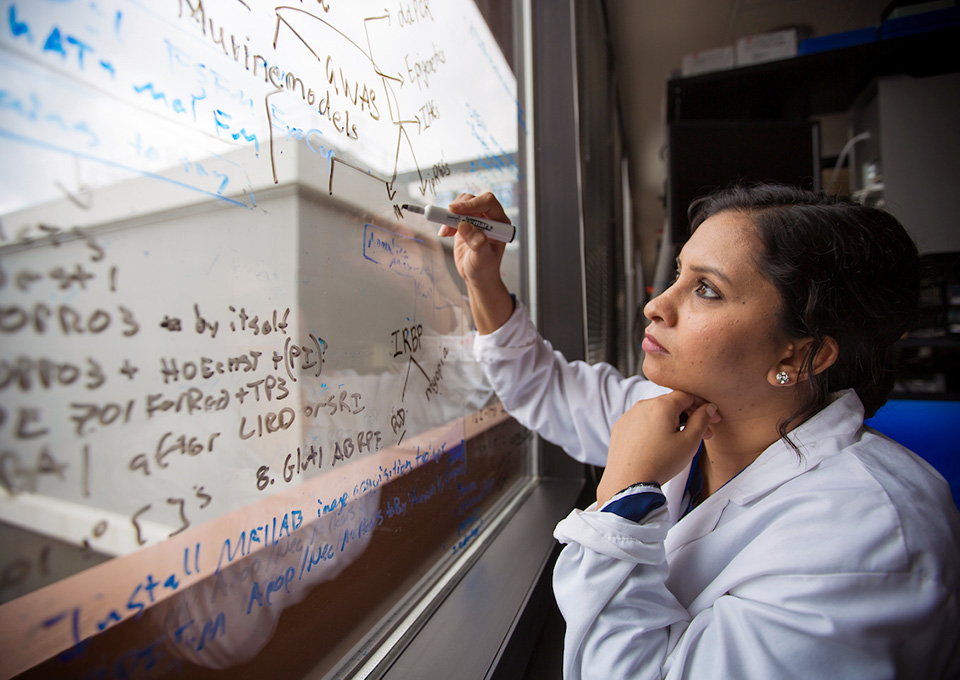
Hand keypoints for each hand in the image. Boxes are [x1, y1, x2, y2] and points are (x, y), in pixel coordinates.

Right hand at [439, 192, 513, 333]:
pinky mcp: (466, 222)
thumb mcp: (482, 259)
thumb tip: (464, 225)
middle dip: (459, 208)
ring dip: (451, 215)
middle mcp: (490, 218)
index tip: (454, 210)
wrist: (477, 276)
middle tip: (446, 220)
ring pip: (463, 203)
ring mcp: (477, 219)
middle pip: (474, 200)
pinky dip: (446, 220)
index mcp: (500, 223)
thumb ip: (477, 242)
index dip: (471, 204)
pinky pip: (455, 213)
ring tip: (446, 232)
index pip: (488, 203)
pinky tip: (445, 233)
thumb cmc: (484, 269)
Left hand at [596, 391, 720, 506]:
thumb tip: (707, 408)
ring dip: (670, 422)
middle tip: (701, 434)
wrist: (628, 482)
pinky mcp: (621, 427)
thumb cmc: (659, 463)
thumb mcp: (690, 442)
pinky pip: (641, 422)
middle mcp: (643, 405)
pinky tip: (658, 445)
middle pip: (672, 403)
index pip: (688, 395)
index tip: (711, 418)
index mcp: (662, 405)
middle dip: (689, 416)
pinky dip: (652, 428)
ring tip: (679, 442)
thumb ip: (702, 420)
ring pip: (656, 412)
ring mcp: (629, 416)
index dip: (703, 405)